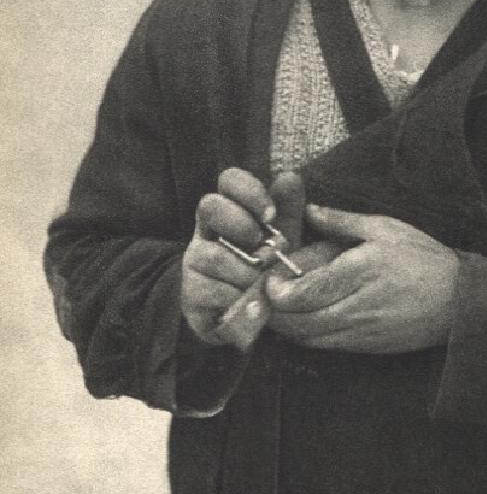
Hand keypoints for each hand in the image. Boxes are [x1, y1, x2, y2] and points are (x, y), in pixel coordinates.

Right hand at [182, 168, 309, 348]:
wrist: (251, 317)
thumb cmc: (267, 269)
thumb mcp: (283, 238)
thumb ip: (288, 210)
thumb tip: (289, 177)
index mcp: (231, 209)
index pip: (229, 180)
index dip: (249, 190)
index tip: (271, 214)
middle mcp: (206, 231)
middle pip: (209, 206)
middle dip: (240, 223)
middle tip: (264, 246)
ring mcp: (194, 261)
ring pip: (214, 256)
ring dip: (247, 272)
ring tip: (264, 283)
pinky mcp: (190, 293)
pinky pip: (212, 291)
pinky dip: (238, 299)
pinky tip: (252, 305)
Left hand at [265, 205, 459, 353]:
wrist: (458, 301)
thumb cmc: (422, 259)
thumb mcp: (384, 228)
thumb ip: (342, 221)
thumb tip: (310, 210)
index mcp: (358, 272)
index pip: (304, 292)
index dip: (278, 291)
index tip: (270, 278)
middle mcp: (354, 307)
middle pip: (298, 321)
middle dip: (273, 311)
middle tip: (263, 294)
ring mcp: (359, 332)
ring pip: (307, 337)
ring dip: (286, 326)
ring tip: (277, 307)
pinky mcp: (364, 347)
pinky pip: (324, 346)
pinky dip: (305, 335)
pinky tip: (302, 319)